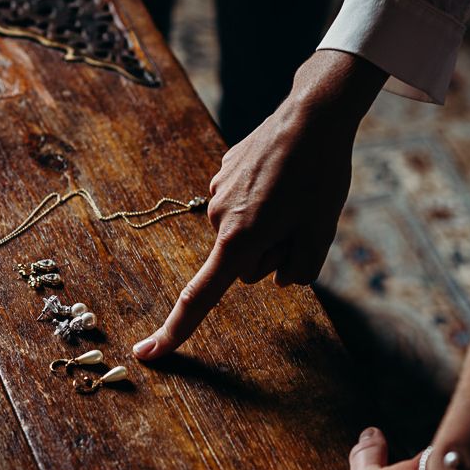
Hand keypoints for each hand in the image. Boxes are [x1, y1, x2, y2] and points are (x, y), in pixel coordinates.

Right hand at [134, 50, 385, 359]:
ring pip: (240, 234)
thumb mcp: (321, 232)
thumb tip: (279, 275)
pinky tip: (279, 176)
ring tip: (293, 194)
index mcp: (240, 239)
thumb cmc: (320, 175)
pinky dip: (259, 202)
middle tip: (299, 222)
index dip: (175, 331)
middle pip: (240, 264)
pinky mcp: (222, 173)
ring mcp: (217, 194)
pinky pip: (239, 205)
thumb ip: (299, 270)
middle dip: (268, 253)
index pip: (201, 296)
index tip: (147, 354)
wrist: (311, 114)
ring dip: (265, 226)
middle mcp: (219, 219)